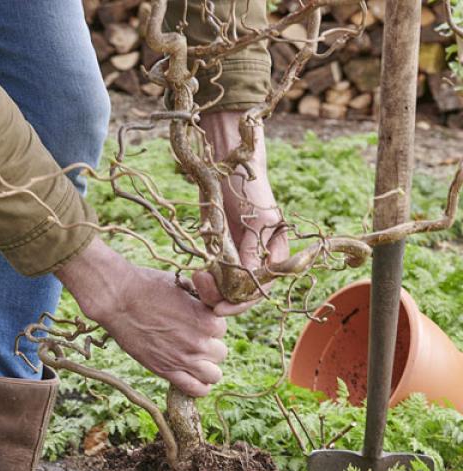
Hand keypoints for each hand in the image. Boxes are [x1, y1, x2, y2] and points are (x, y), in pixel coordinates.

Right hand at [56, 238, 251, 397]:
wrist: (118, 300)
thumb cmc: (148, 287)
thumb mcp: (182, 285)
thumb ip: (201, 299)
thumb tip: (209, 305)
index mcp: (207, 319)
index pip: (222, 330)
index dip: (209, 325)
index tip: (195, 322)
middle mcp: (199, 342)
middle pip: (220, 353)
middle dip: (209, 346)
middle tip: (192, 339)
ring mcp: (183, 359)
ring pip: (214, 375)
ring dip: (207, 368)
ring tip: (194, 360)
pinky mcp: (166, 371)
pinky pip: (196, 389)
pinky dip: (199, 387)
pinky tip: (194, 379)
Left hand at [193, 111, 289, 307]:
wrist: (228, 164)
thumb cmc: (251, 187)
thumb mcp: (257, 219)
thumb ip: (254, 250)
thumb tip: (249, 282)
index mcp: (275, 254)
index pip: (262, 289)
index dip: (243, 302)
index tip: (222, 306)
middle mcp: (256, 260)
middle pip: (242, 294)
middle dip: (223, 298)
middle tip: (205, 297)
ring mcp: (236, 256)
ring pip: (224, 288)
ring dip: (210, 290)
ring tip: (197, 279)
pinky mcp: (218, 250)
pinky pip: (212, 275)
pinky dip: (204, 279)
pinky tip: (196, 275)